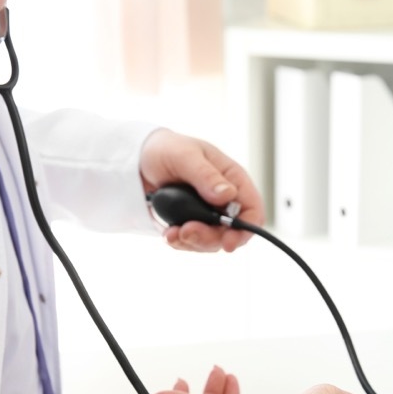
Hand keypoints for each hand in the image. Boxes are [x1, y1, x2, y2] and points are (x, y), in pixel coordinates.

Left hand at [138, 128, 264, 252]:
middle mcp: (225, 201)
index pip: (253, 210)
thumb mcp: (185, 156)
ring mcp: (208, 215)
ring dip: (192, 242)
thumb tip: (227, 195)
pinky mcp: (191, 225)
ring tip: (172, 233)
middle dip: (209, 238)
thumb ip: (206, 175)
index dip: (247, 229)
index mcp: (233, 180)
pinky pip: (192, 243)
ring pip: (212, 242)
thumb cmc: (168, 150)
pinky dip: (180, 242)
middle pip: (232, 232)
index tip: (228, 242)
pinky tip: (168, 234)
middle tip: (186, 232)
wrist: (139, 162)